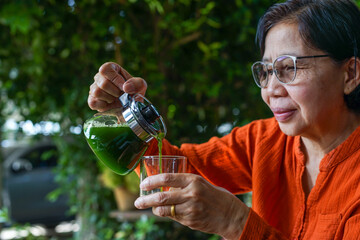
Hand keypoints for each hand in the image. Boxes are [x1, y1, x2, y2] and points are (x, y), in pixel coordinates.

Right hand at [88, 62, 146, 111]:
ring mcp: (94, 88)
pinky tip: (109, 104)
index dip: (115, 80)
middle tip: (121, 95)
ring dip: (110, 98)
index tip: (124, 89)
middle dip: (115, 92)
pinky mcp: (92, 100)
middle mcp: (100, 77)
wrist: (130, 108)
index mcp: (111, 69)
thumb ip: (137, 83)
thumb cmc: (133, 94)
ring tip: (115, 99)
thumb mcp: (140, 86)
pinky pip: (93, 102)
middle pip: (103, 83)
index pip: (105, 69)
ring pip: (97, 92)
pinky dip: (103, 105)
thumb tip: (125, 87)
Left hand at [134, 173, 249, 239]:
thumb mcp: (200, 183)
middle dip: (146, 200)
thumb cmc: (213, 195)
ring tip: (150, 207)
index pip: (167, 178)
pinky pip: (173, 217)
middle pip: (162, 197)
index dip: (152, 181)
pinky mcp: (190, 221)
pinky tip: (166, 212)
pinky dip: (167, 214)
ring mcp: (191, 209)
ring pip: (164, 210)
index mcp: (193, 180)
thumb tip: (163, 185)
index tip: (143, 184)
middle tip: (137, 202)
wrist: (230, 215)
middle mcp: (191, 194)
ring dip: (154, 209)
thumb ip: (183, 184)